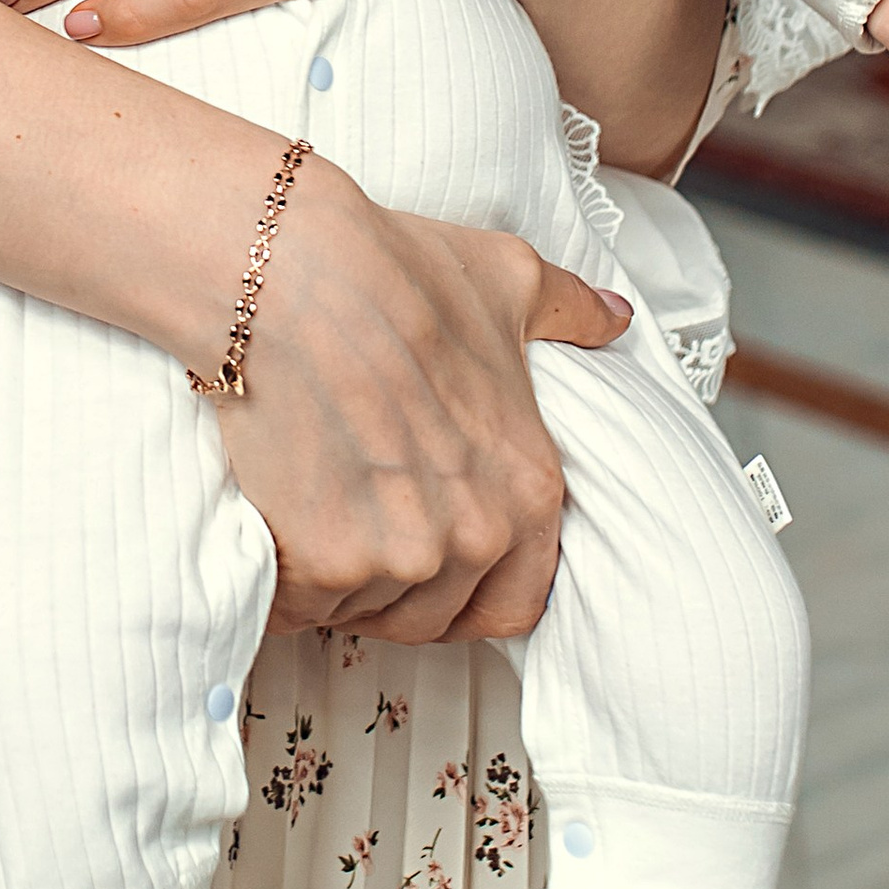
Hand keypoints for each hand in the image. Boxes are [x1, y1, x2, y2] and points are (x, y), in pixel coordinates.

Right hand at [224, 168, 632, 641]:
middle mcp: (473, 535)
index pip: (516, 603)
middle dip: (394, 582)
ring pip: (361, 611)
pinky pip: (298, 608)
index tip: (431, 558)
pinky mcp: (321, 564)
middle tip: (356, 518)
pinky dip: (282, 581)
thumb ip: (569, 312)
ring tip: (314, 501)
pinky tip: (274, 518)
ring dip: (336, 580)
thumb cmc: (391, 272)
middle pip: (430, 616)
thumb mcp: (508, 280)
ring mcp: (398, 556)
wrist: (285, 274)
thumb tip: (613, 314)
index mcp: (528, 488)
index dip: (469, 587)